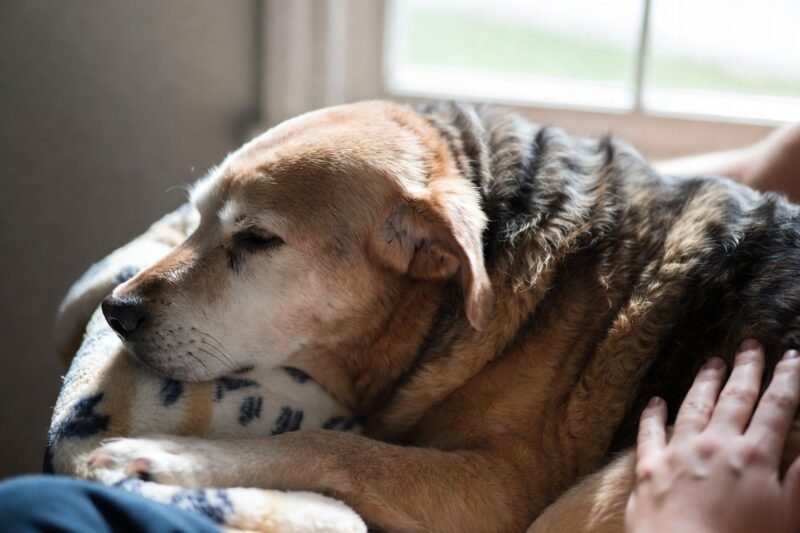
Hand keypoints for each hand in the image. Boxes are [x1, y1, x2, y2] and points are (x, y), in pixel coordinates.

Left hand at [625, 339, 799, 532]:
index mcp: (754, 455)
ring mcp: (679, 452)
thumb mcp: (788, 515)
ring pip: (694, 405)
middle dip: (746, 369)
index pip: (776, 408)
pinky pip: (650, 432)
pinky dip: (654, 414)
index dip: (787, 380)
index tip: (792, 356)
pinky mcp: (649, 466)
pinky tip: (656, 401)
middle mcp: (716, 444)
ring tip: (713, 362)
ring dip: (705, 382)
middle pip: (734, 398)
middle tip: (751, 345)